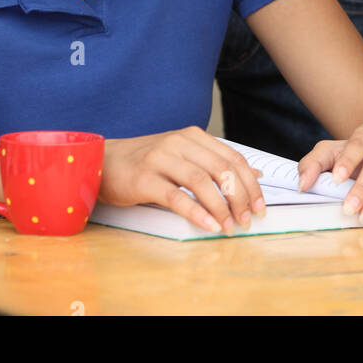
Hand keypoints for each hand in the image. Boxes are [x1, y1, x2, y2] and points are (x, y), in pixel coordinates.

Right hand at [99, 127, 264, 235]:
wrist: (102, 161)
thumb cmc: (146, 163)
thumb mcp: (183, 157)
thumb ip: (214, 163)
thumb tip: (255, 174)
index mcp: (192, 136)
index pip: (232, 158)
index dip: (250, 183)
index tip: (260, 206)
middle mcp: (178, 143)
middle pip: (221, 169)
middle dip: (240, 197)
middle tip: (248, 219)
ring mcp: (160, 159)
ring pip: (201, 182)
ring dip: (221, 208)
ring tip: (230, 226)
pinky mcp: (144, 179)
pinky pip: (176, 196)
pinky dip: (196, 213)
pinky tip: (208, 226)